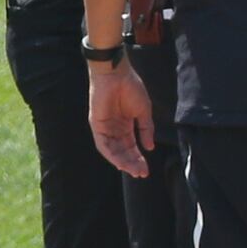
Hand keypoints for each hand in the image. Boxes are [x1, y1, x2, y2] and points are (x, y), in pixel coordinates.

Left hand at [88, 59, 155, 176]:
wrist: (116, 74)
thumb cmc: (131, 87)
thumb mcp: (143, 111)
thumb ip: (146, 129)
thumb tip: (150, 147)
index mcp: (126, 124)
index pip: (132, 146)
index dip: (139, 158)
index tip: (147, 170)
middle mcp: (114, 129)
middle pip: (123, 151)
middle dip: (132, 163)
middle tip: (142, 173)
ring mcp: (105, 128)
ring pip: (113, 151)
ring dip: (123, 162)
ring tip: (134, 170)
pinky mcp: (96, 126)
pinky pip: (103, 145)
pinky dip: (111, 155)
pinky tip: (120, 163)